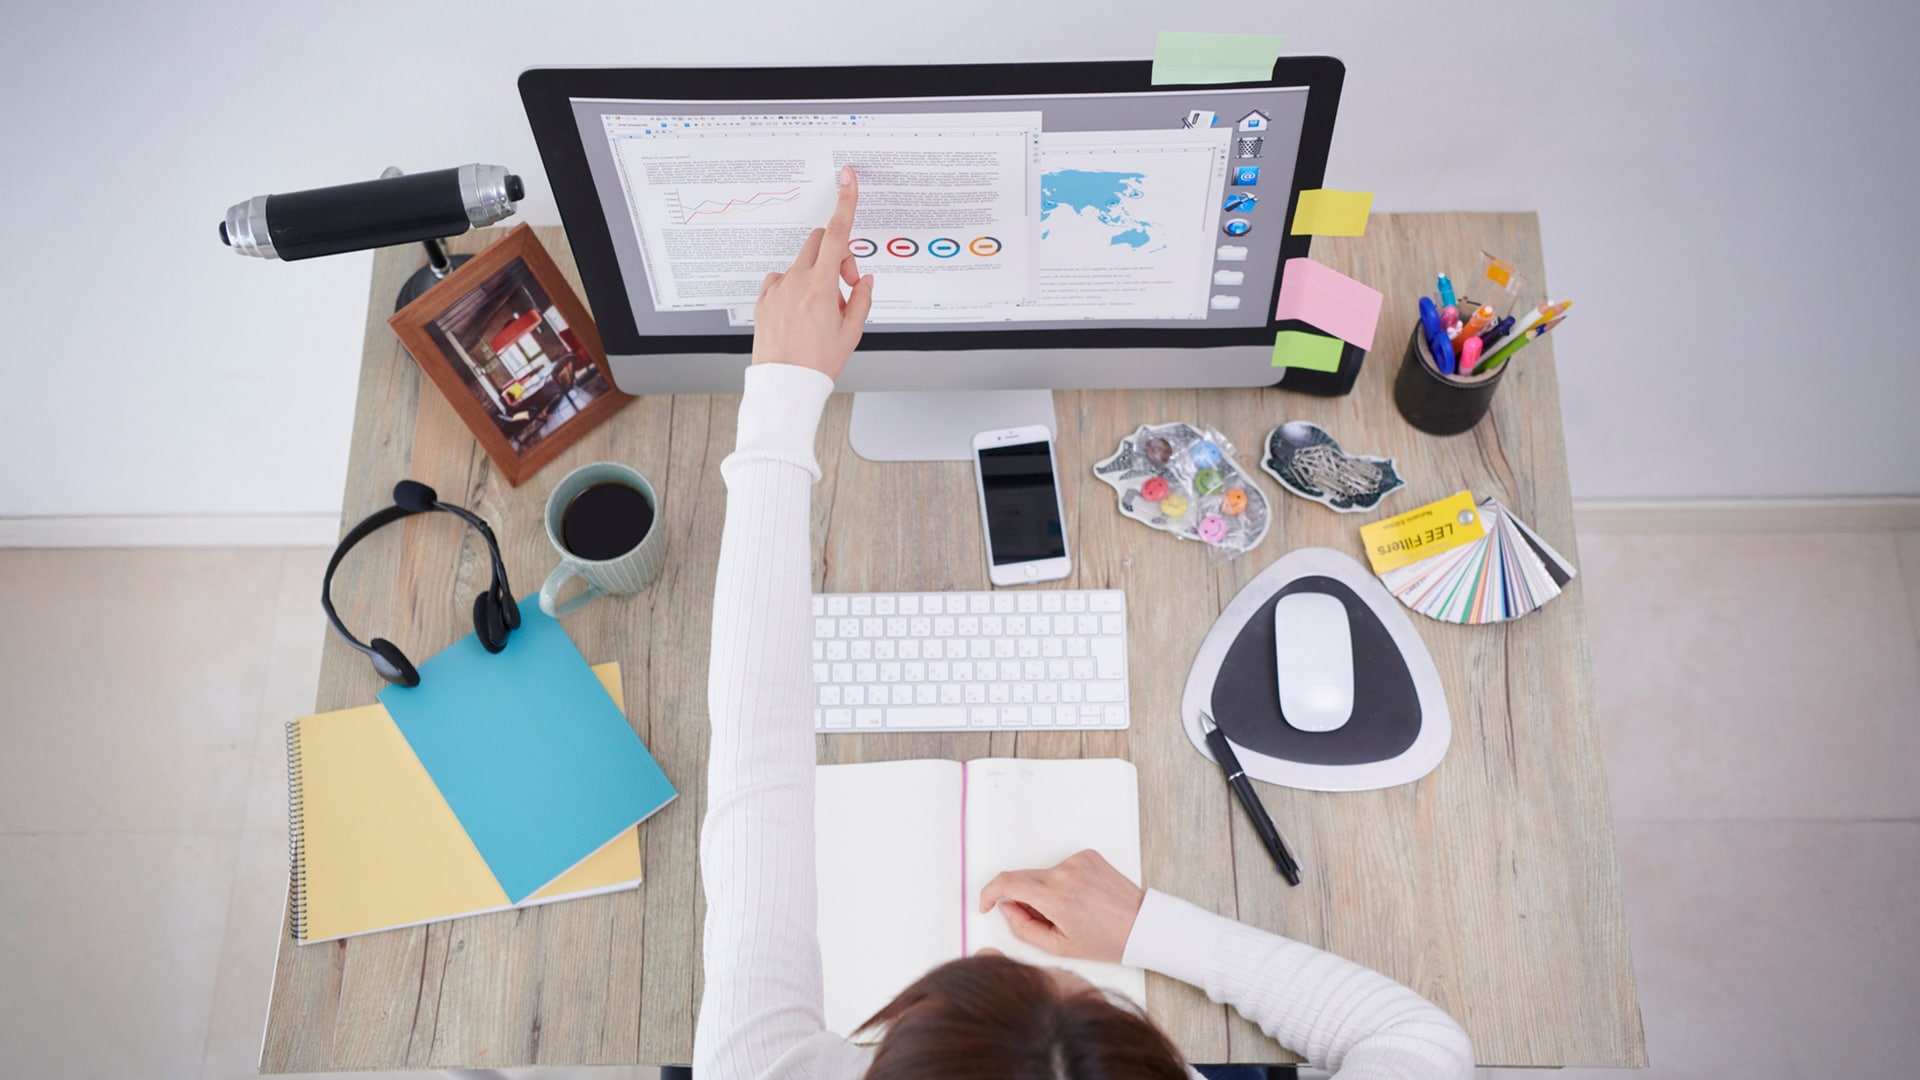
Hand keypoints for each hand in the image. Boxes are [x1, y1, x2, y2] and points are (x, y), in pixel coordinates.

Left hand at [750, 165, 873, 379]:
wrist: (785, 386)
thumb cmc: (817, 363)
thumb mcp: (851, 333)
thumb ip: (861, 298)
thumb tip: (862, 278)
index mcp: (821, 287)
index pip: (838, 235)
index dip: (845, 203)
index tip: (847, 180)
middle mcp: (795, 282)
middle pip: (818, 243)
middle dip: (836, 254)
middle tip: (845, 285)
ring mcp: (777, 289)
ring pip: (802, 264)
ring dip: (816, 276)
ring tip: (822, 310)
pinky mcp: (764, 300)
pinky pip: (782, 280)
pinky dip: (795, 288)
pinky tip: (801, 312)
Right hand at [977, 849, 1145, 963]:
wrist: (1141, 925)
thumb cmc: (1106, 940)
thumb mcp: (1058, 946)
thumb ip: (1023, 928)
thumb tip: (1007, 909)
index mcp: (1055, 897)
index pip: (1006, 883)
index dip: (989, 893)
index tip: (987, 904)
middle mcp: (1064, 873)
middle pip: (1022, 877)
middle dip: (1020, 897)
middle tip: (1039, 918)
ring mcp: (1077, 861)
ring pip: (1042, 874)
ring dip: (1044, 891)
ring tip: (1068, 912)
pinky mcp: (1087, 855)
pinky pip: (1061, 867)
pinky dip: (1061, 882)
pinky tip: (1079, 898)